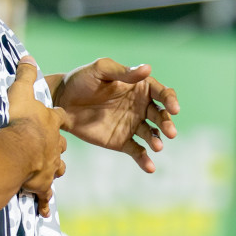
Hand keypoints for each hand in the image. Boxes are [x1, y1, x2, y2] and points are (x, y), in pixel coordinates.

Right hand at [8, 57, 68, 215]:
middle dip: (55, 145)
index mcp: (51, 122)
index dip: (56, 116)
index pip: (58, 117)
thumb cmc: (20, 120)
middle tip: (48, 147)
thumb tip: (28, 56)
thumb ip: (25, 74)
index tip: (55, 117)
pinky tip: (43, 209)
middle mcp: (54, 144)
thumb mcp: (21, 90)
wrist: (19, 150)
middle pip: (59, 144)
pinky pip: (45, 194)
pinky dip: (44, 201)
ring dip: (52, 170)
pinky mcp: (42, 183)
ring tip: (46, 172)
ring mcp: (49, 165)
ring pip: (55, 169)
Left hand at [50, 58, 179, 172]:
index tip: (174, 109)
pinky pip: (137, 151)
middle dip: (167, 124)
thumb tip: (148, 68)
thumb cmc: (81, 80)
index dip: (170, 100)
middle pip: (160, 116)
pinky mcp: (121, 141)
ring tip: (157, 146)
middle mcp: (140, 107)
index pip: (162, 93)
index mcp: (140, 88)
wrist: (61, 101)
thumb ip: (123, 72)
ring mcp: (132, 125)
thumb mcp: (101, 70)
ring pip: (151, 135)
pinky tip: (150, 167)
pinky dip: (145, 160)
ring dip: (157, 141)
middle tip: (170, 132)